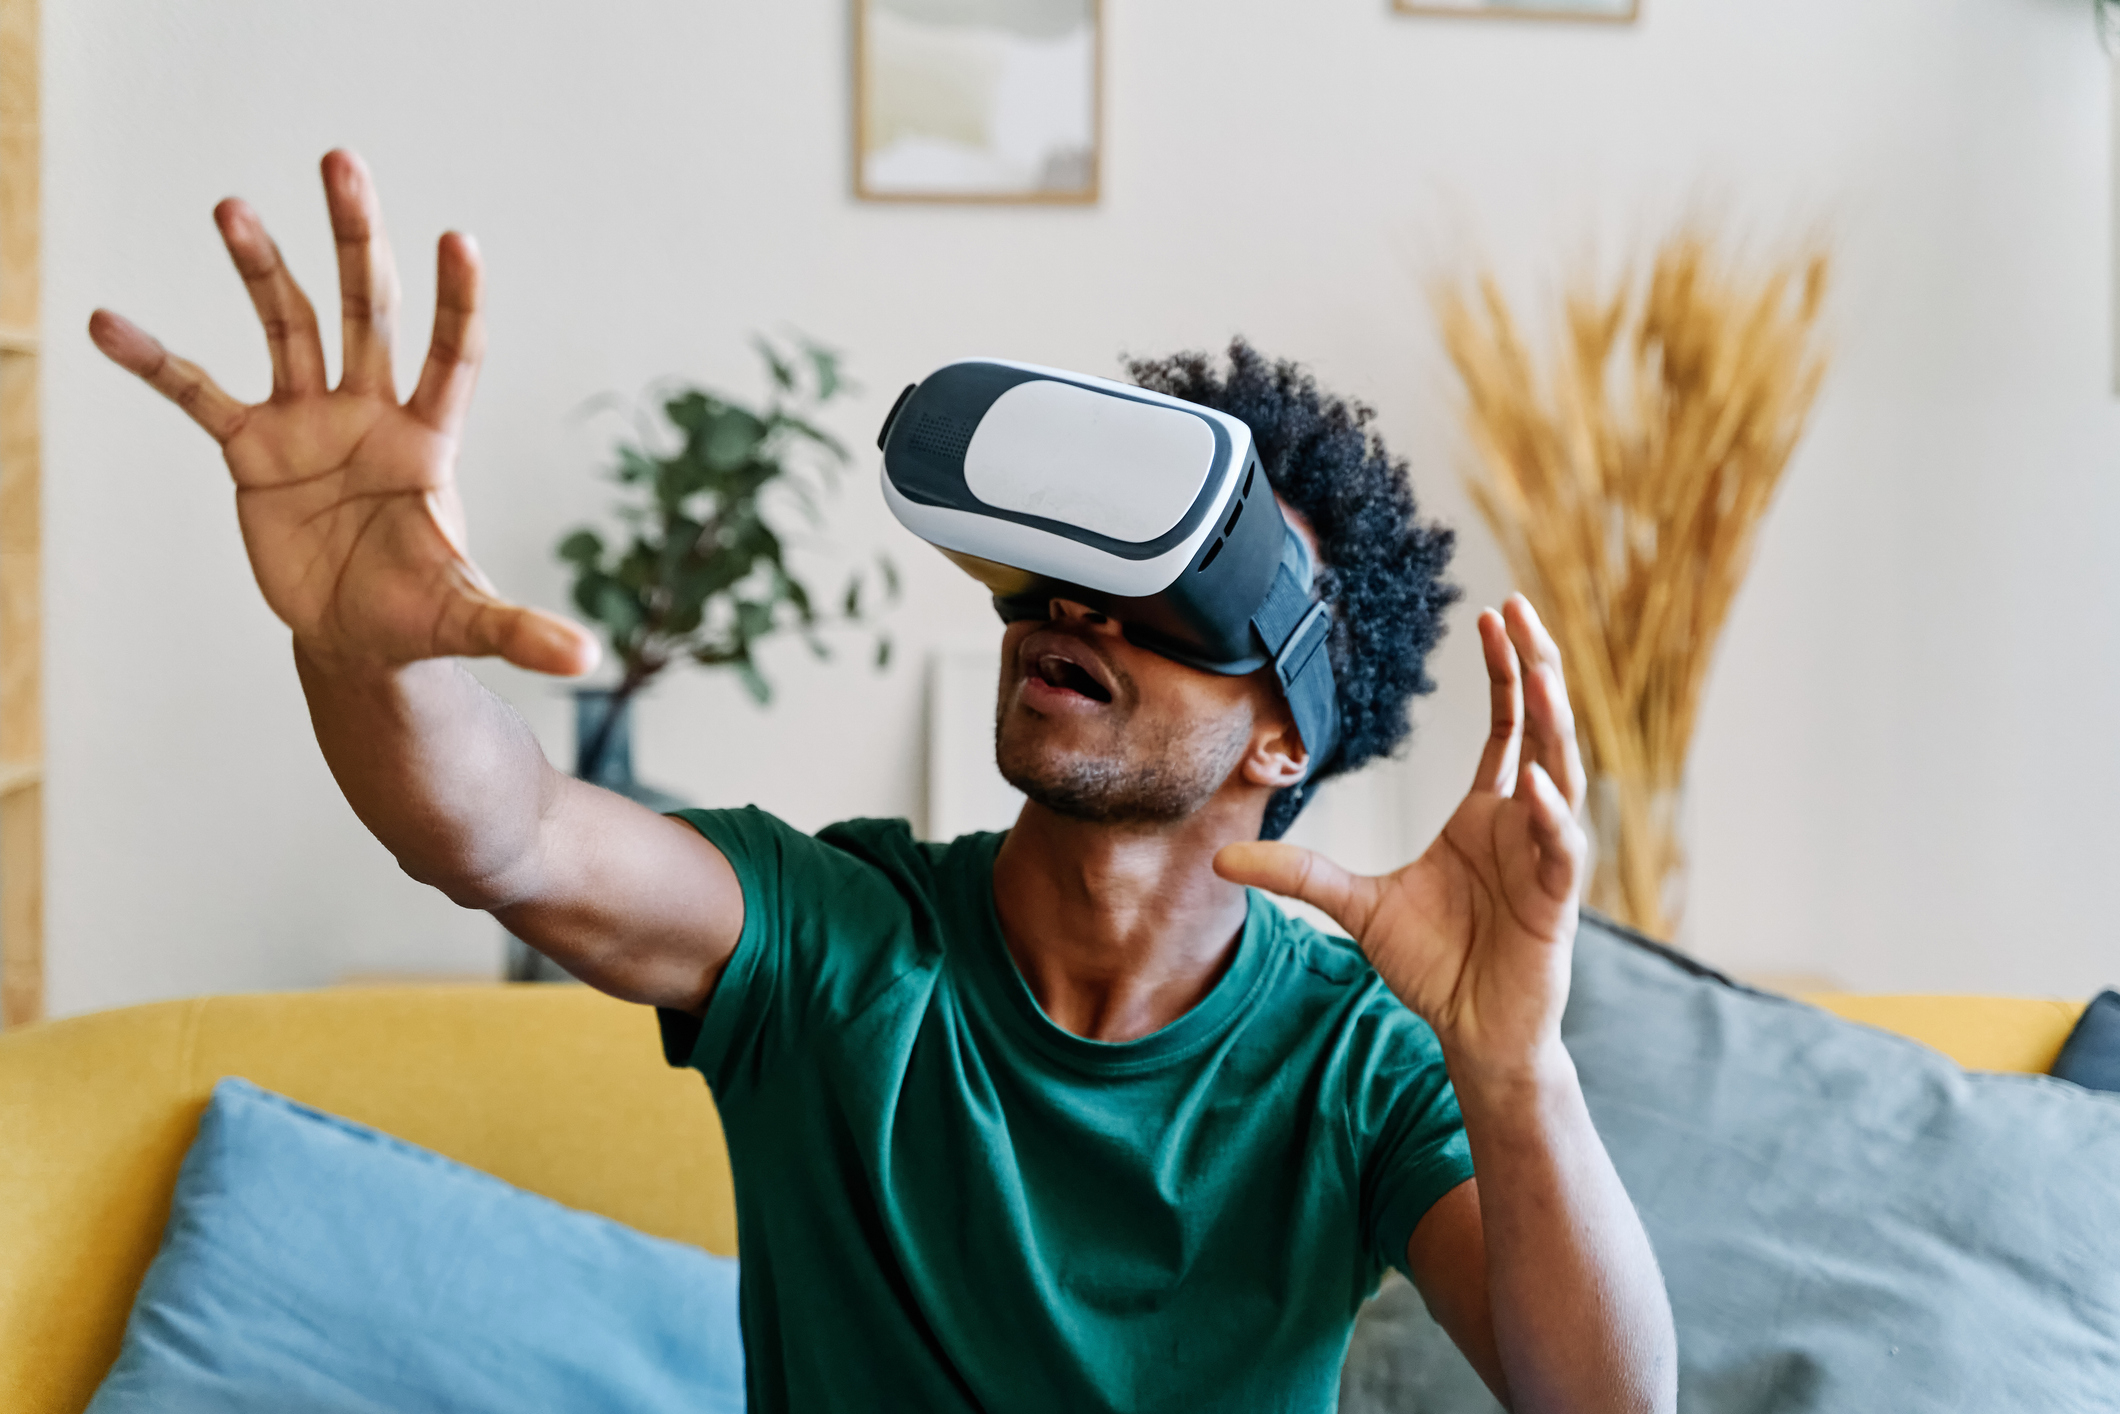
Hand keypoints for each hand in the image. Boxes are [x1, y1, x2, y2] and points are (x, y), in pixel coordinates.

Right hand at [89, 150, 598, 677]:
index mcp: (430, 442)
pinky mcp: (252, 451)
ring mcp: (309, 424)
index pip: (452, 356)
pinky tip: (108, 323)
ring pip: (284, 327)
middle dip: (356, 239)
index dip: (456, 303)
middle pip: (367, 310)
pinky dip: (155, 361)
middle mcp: (371, 414)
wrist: (357, 638)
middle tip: (342, 160)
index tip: (459, 238)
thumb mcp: (469, 621)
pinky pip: (198, 394)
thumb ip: (520, 631)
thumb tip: (588, 660)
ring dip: (259, 268)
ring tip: (232, 208)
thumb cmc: (421, 616)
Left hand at [1217, 595, 1588, 1075]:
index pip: (1506, 726)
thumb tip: (1223, 858)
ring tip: (1541, 672)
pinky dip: (1549, 819)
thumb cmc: (1433, 965)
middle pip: (1542, 730)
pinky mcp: (1554, 904)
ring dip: (1554, 726)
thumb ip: (1298, 873)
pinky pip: (1559, 850)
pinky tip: (1532, 788)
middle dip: (1535, 668)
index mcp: (1486, 813)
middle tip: (1523, 608)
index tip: (1495, 615)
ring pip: (1561, 777)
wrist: (1472, 1033)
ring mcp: (1544, 860)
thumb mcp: (1355, 906)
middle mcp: (1523, 825)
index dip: (1504, 672)